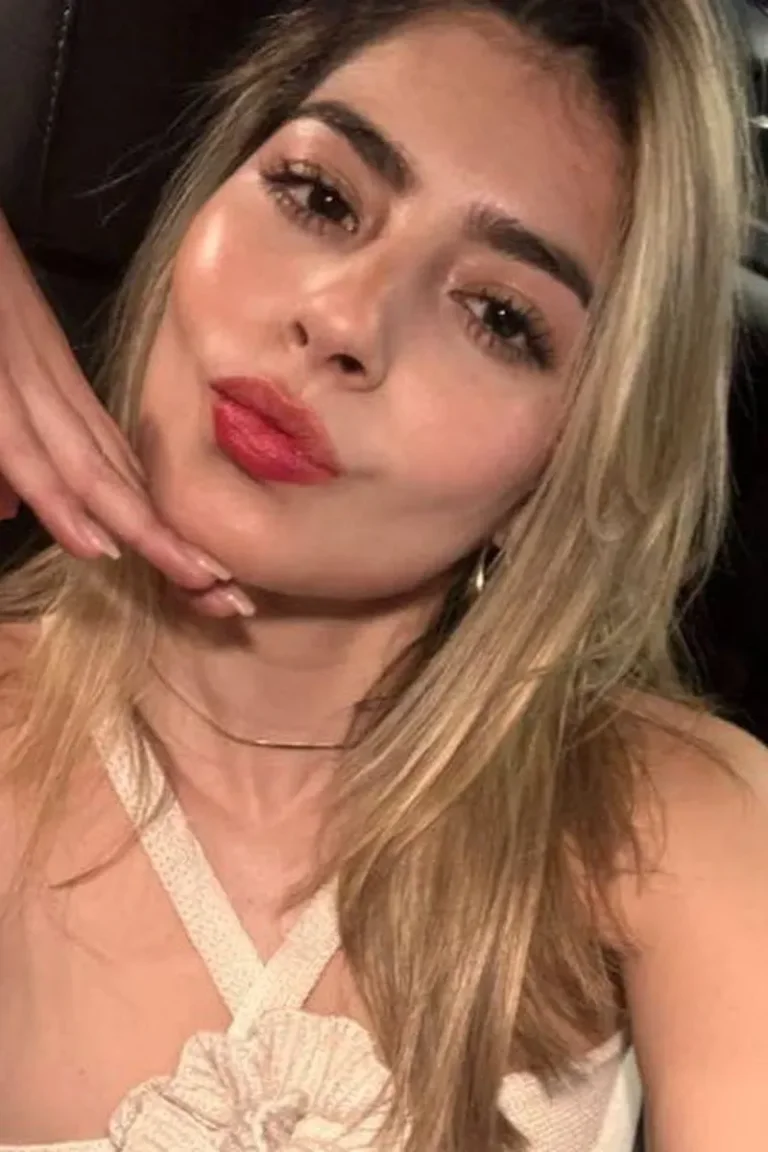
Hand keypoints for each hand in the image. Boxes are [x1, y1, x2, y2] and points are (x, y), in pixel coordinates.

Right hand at [0, 213, 252, 617]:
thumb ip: (4, 443)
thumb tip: (9, 509)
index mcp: (50, 389)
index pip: (118, 472)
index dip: (162, 530)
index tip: (210, 579)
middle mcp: (46, 390)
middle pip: (121, 482)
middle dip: (175, 547)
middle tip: (234, 603)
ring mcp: (17, 380)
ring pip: (87, 470)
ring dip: (143, 532)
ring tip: (198, 582)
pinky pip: (22, 443)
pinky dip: (62, 493)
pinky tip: (100, 539)